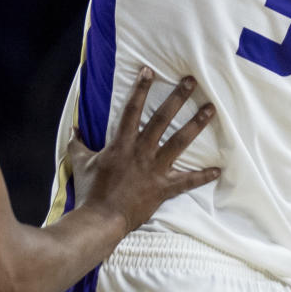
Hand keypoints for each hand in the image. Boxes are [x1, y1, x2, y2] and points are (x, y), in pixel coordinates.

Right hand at [73, 67, 218, 234]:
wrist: (101, 220)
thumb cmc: (90, 191)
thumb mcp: (81, 163)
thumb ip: (77, 143)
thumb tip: (72, 129)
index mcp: (121, 143)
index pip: (132, 109)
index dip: (140, 88)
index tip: (149, 71)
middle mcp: (141, 151)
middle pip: (162, 119)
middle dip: (177, 98)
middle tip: (191, 82)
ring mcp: (155, 169)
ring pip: (180, 142)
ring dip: (196, 125)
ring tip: (211, 110)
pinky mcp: (163, 188)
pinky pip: (187, 181)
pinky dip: (202, 176)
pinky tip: (217, 169)